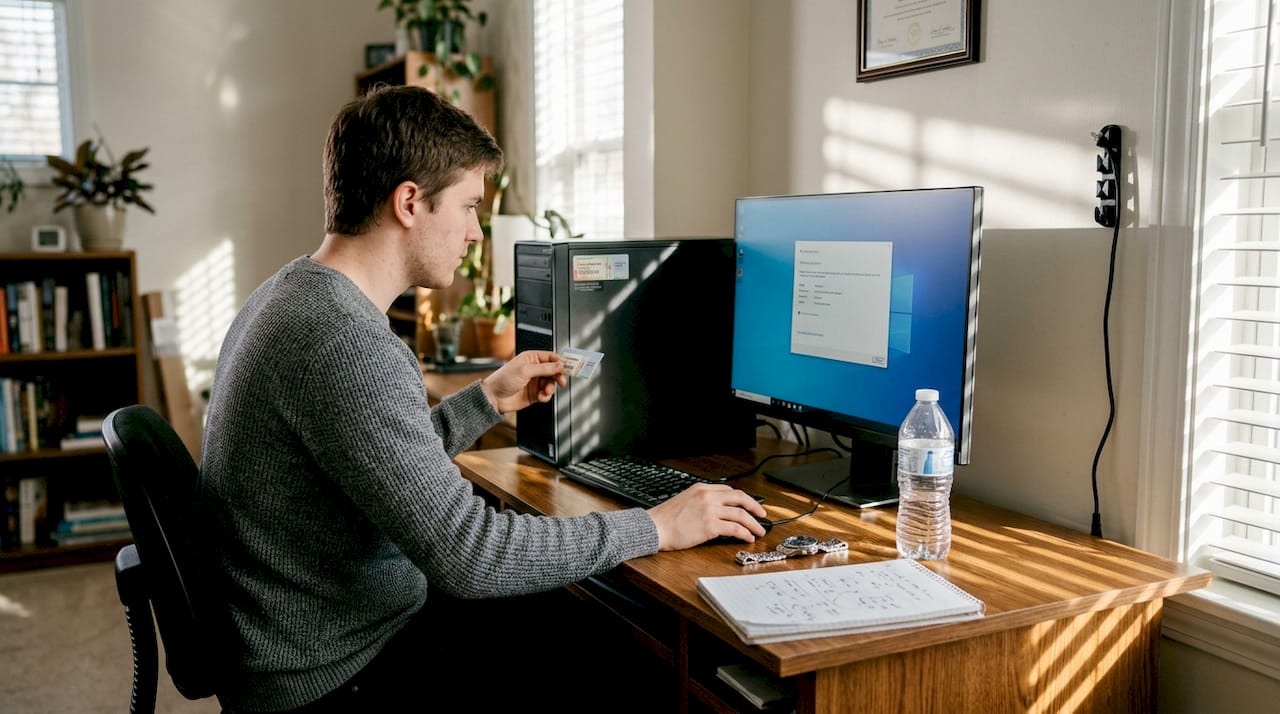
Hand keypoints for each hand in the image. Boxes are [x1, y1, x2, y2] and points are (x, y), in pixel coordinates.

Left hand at [480, 350, 566, 412]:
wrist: (493, 397)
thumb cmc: (503, 380)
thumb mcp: (525, 370)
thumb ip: (544, 368)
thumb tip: (559, 364)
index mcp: (531, 358)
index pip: (550, 357)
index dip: (560, 361)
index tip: (568, 366)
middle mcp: (534, 369)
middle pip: (553, 371)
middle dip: (558, 376)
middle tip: (561, 381)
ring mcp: (534, 382)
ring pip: (551, 383)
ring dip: (551, 388)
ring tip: (546, 391)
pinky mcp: (534, 394)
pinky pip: (546, 394)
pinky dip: (546, 396)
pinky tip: (541, 397)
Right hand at [647, 483, 768, 550]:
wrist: (654, 527)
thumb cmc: (665, 519)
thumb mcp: (684, 501)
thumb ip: (701, 502)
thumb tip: (716, 512)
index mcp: (701, 489)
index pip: (729, 490)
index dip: (742, 499)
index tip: (748, 506)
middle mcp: (708, 497)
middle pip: (740, 498)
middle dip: (755, 506)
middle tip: (762, 515)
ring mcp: (710, 511)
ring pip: (740, 514)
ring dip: (753, 523)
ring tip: (759, 531)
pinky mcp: (710, 526)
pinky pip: (734, 528)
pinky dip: (744, 533)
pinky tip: (748, 538)